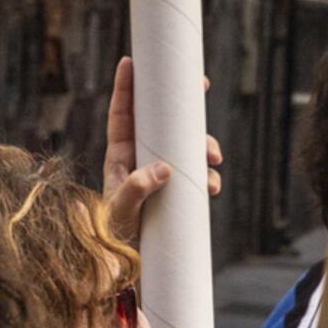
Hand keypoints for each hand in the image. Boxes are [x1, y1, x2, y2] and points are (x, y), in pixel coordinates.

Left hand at [102, 58, 223, 242]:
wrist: (130, 266)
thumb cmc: (115, 235)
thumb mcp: (121, 211)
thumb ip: (137, 189)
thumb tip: (164, 169)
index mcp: (120, 155)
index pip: (122, 115)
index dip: (126, 88)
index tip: (130, 61)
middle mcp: (141, 159)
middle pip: (162, 120)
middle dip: (183, 103)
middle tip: (202, 85)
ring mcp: (161, 173)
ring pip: (186, 146)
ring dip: (203, 145)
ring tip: (213, 158)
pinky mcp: (177, 190)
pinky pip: (196, 174)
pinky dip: (208, 176)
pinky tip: (212, 186)